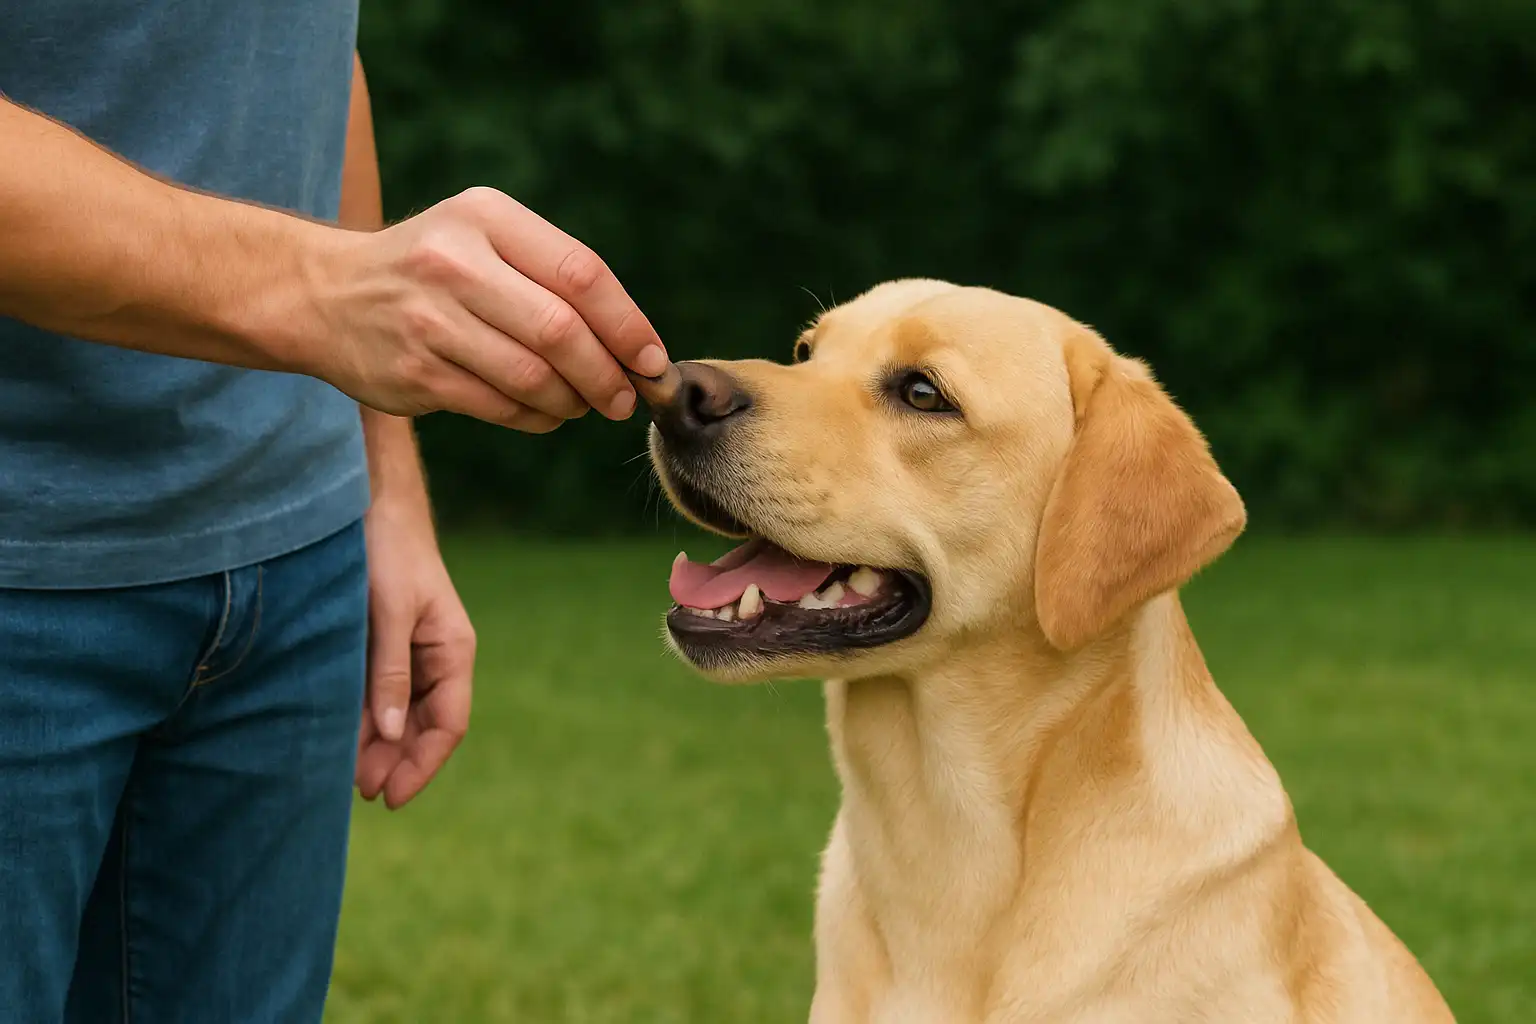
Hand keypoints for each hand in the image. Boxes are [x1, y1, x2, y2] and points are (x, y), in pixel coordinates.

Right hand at [304, 186, 667, 431]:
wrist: (323, 295)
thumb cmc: (430, 269)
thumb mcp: (483, 238)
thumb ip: (553, 277)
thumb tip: (636, 347)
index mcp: (484, 217)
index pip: (581, 273)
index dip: (628, 324)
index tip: (653, 360)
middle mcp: (454, 263)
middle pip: (561, 331)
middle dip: (607, 374)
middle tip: (626, 398)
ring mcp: (430, 321)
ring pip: (533, 377)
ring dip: (573, 401)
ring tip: (583, 404)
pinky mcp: (415, 374)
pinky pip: (500, 407)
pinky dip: (536, 417)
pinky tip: (544, 412)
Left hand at [355, 494, 474, 808]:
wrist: (369, 501)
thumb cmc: (388, 549)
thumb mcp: (389, 612)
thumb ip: (390, 672)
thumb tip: (388, 733)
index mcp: (453, 650)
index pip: (448, 724)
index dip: (422, 764)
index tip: (391, 796)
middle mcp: (435, 658)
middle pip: (422, 726)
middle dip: (395, 761)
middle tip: (359, 791)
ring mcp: (408, 652)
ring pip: (396, 714)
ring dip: (374, 744)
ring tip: (343, 772)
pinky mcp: (379, 643)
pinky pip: (375, 692)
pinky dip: (360, 717)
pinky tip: (338, 735)